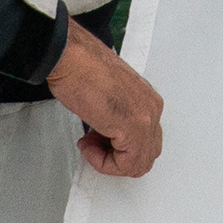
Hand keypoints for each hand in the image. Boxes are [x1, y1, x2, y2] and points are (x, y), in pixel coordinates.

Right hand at [50, 17, 165, 176]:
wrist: (71, 58)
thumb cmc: (82, 69)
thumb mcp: (109, 96)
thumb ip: (117, 116)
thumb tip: (109, 135)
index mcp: (147, 99)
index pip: (145, 141)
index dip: (117, 148)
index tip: (97, 139)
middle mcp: (152, 109)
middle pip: (145, 154)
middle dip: (116, 157)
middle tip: (93, 144)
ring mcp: (145, 118)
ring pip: (138, 163)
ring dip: (110, 161)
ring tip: (89, 144)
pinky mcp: (133, 127)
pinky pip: (127, 164)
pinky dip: (104, 163)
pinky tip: (88, 146)